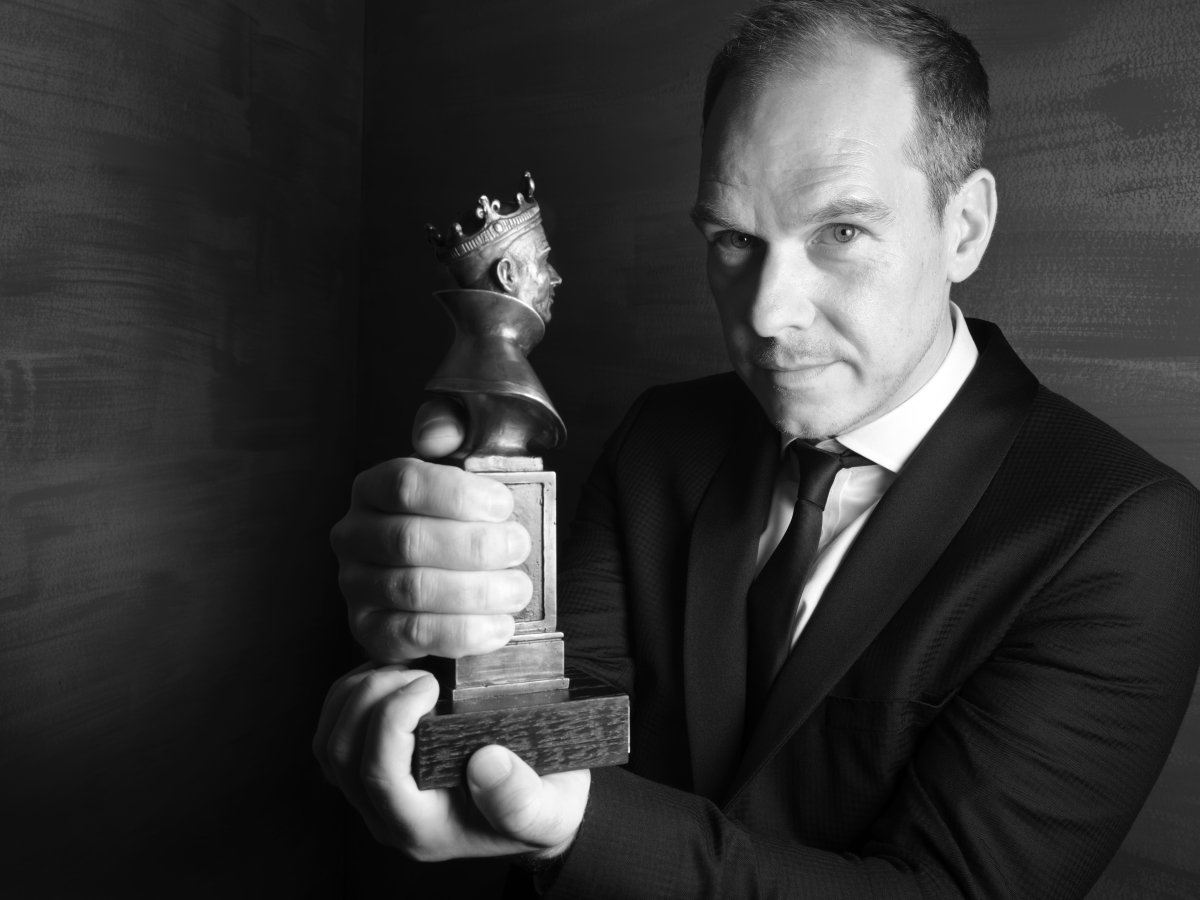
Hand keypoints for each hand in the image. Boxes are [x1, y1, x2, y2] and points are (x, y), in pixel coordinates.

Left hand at [313, 664, 589, 860]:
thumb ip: (522, 800)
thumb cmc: (542, 805)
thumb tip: (484, 763)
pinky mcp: (369, 766)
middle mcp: (387, 816)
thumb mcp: (551, 811)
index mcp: (424, 829)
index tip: (431, 684)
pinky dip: (353, 693)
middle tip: (418, 668)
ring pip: (329, 741)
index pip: (379, 777)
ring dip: (356, 692)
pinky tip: (394, 673)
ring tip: (405, 667)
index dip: (391, 722)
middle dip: (370, 697)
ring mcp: (371, 793)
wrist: (534, 807)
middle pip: (342, 755)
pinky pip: (335, 730)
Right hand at [330, 400, 533, 661]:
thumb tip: (435, 435)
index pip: (405, 484)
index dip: (458, 495)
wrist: (452, 574)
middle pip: (409, 541)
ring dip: (474, 593)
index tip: (504, 505)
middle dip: (474, 547)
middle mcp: (354, 535)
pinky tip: (499, 626)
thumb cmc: (459, 515)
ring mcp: (357, 585)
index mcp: (374, 487)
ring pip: (412, 591)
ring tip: (517, 590)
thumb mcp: (461, 462)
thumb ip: (453, 431)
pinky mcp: (371, 630)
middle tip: (519, 548)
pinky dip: (461, 633)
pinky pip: (412, 636)